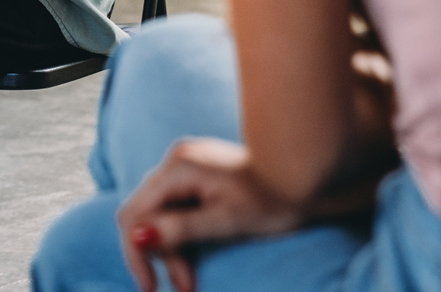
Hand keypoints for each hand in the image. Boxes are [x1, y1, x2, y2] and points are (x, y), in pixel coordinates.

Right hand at [115, 138, 302, 291]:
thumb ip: (180, 229)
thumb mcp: (225, 221)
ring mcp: (187, 165)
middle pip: (145, 214)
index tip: (149, 288)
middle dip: (160, 254)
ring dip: (173, 249)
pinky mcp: (199, 174)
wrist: (306, 174)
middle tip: (183, 288)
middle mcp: (176, 161)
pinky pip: (176, 207)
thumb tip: (138, 236)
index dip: (136, 254)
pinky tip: (194, 256)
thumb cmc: (272, 198)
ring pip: (161, 213)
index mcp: (178, 168)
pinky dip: (182, 234)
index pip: (135, 213)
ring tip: (190, 283)